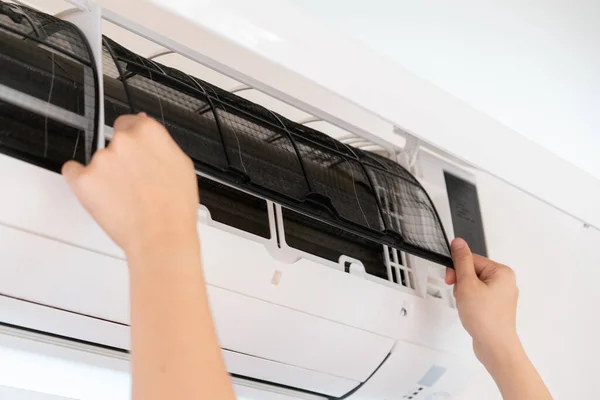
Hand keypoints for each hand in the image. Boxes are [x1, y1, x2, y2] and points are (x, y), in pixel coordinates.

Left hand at [62, 113, 198, 256]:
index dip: (133, 141)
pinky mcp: (83, 178)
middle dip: (121, 159)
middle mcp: (123, 141)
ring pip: (98, 161)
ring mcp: (101, 159)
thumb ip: (161, 143)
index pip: (129, 123)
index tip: (134, 153)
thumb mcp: (182, 165)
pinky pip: (72, 172)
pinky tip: (100, 194)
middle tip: (134, 182)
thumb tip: (148, 133)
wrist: (161, 235)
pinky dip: (82, 181)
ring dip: (106, 174)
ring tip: (126, 197)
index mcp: (148, 132)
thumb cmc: (175, 207)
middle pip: (114, 142)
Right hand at [445, 238, 519, 362]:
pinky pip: (478, 296)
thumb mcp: (467, 284)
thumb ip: (461, 261)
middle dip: (461, 282)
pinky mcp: (496, 306)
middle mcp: (505, 281)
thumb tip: (458, 242)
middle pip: (473, 271)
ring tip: (466, 305)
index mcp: (501, 272)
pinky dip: (470, 301)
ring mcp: (501, 295)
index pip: (472, 259)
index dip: (458, 269)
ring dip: (464, 293)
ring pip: (473, 284)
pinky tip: (470, 311)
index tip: (451, 280)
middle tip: (460, 294)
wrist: (495, 346)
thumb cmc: (485, 318)